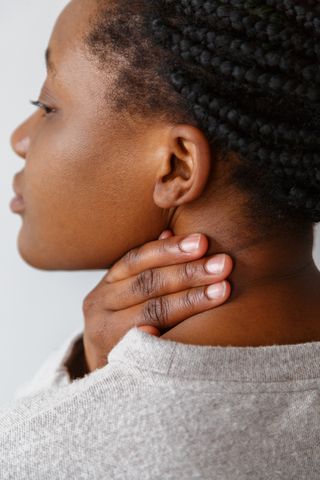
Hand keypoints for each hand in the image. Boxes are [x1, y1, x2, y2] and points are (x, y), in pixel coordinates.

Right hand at [82, 231, 232, 372]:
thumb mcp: (128, 294)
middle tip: (223, 264)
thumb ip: (148, 267)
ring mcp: (103, 336)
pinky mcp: (115, 363)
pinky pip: (146, 349)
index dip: (170, 249)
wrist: (105, 372)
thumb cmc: (124, 324)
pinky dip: (167, 338)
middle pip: (147, 284)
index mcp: (107, 285)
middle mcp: (99, 307)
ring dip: (190, 300)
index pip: (137, 259)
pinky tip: (192, 331)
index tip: (202, 242)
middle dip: (189, 273)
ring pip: (151, 313)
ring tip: (223, 290)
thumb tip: (170, 230)